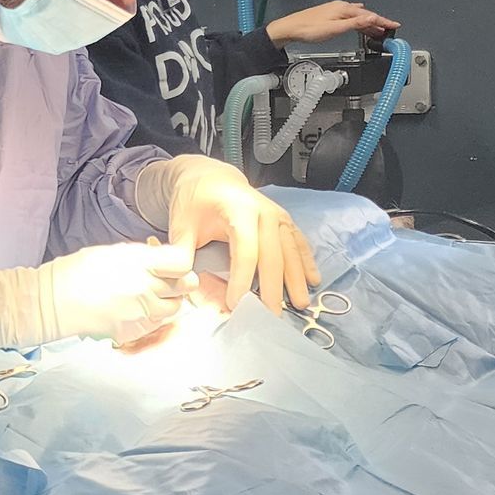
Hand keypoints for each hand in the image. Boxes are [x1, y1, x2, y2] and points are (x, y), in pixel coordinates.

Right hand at [36, 240, 199, 345]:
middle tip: (166, 278)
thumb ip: (143, 256)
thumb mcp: (113, 252)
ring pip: (174, 307)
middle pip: (185, 285)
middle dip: (178, 280)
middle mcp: (145, 288)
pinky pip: (155, 324)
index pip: (182, 262)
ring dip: (167, 300)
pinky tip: (133, 309)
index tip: (173, 263)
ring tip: (147, 295)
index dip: (181, 262)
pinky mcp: (134, 331)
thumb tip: (160, 256)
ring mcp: (141, 313)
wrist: (53, 302)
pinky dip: (151, 317)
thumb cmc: (76, 273)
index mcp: (139, 263)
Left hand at [162, 155, 316, 312]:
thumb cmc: (194, 200)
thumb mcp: (181, 224)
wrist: (210, 177)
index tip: (236, 304)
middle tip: (271, 316)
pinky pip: (299, 242)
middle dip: (273, 287)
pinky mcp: (284, 220)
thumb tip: (182, 281)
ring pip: (291, 250)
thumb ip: (181, 252)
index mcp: (238, 209)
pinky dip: (306, 262)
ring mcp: (277, 215)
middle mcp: (264, 211)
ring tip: (300, 304)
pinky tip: (313, 280)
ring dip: (296, 278)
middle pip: (273, 254)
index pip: (245, 250)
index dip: (242, 279)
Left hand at [266, 1, 398, 45]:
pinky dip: (358, 22)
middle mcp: (340, 7)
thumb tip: (371, 18)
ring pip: (357, 16)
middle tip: (388, 31)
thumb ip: (354, 24)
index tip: (394, 25)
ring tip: (377, 31)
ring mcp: (335, 10)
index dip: (383, 21)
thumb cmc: (309, 29)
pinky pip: (350, 18)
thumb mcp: (335, 29)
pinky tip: (359, 23)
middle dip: (377, 23)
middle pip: (364, 15)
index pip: (369, 15)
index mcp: (343, 9)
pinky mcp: (330, 15)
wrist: (290, 28)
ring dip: (368, 23)